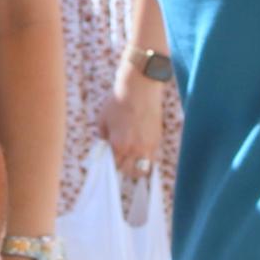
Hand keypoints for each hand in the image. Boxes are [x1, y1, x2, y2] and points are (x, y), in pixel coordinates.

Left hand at [98, 68, 160, 188]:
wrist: (140, 88)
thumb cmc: (118, 102)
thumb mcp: (103, 120)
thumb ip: (103, 138)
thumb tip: (105, 147)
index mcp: (119, 145)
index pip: (113, 166)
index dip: (109, 164)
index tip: (108, 160)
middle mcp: (135, 149)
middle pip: (128, 171)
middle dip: (122, 167)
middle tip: (119, 160)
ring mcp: (148, 146)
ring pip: (142, 169)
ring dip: (135, 167)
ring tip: (131, 159)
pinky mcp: (157, 140)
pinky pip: (151, 158)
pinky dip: (145, 158)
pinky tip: (139, 149)